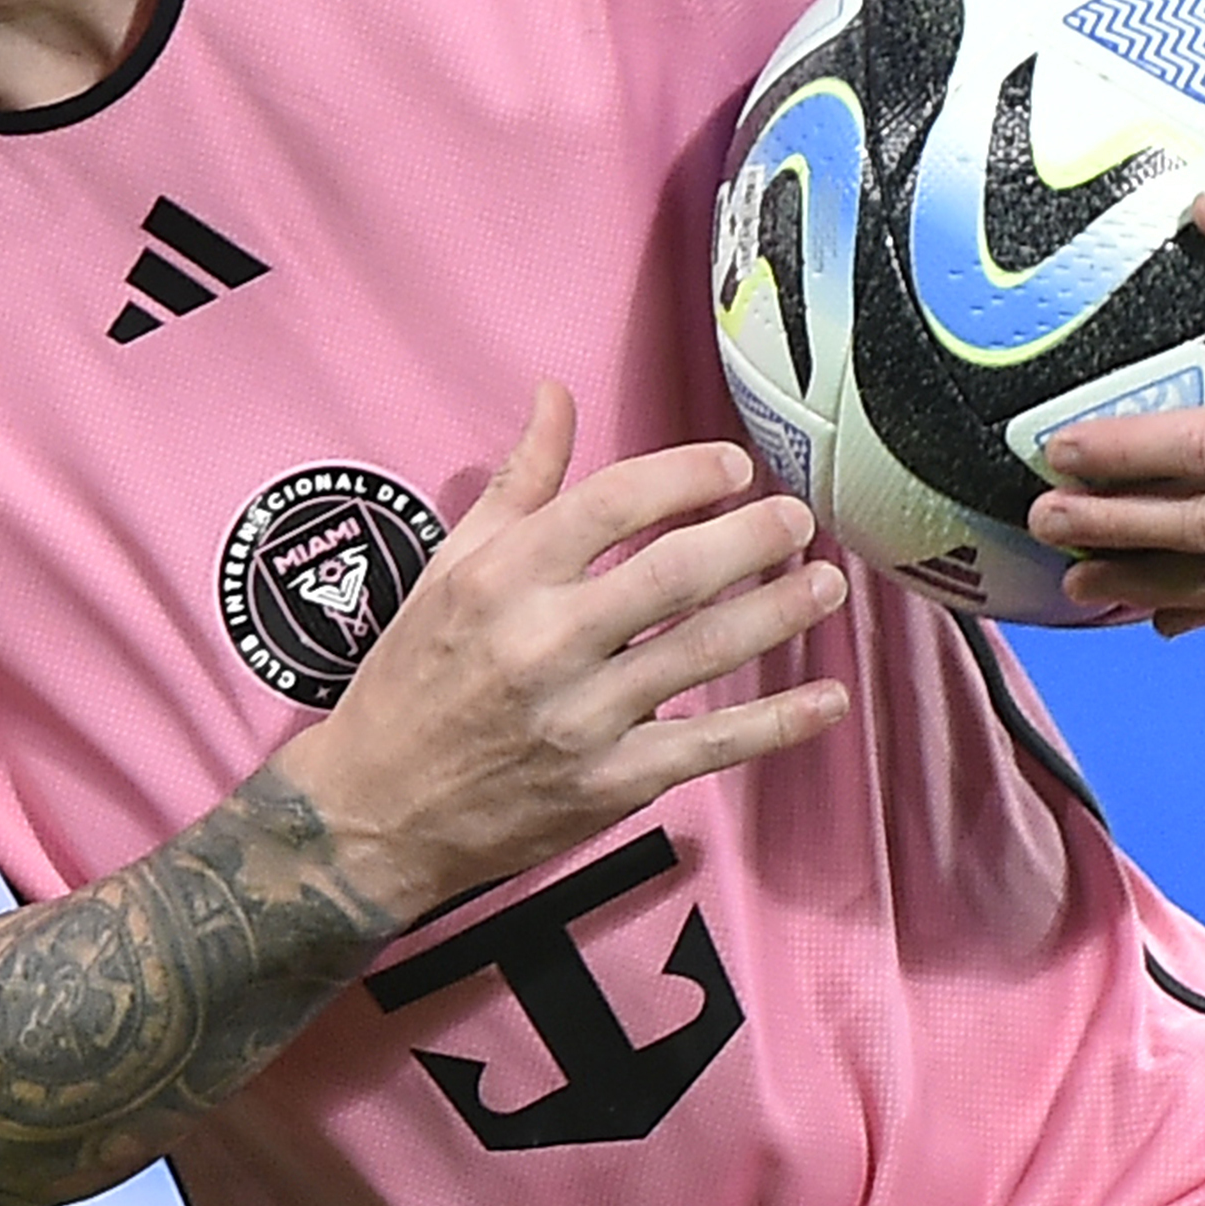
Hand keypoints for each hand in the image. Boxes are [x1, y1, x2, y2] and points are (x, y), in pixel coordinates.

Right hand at [268, 383, 850, 925]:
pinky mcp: (610, 783)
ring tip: (826, 583)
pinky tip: (828, 699)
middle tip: (795, 516)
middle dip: (750, 538)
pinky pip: (711, 744)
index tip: (732, 467)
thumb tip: (557, 398)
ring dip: (778, 614)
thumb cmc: (412, 678)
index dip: (685, 477)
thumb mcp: (449, 567)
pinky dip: (779, 722)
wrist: (377, 807)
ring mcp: (581, 717)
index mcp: (500, 578)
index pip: (611, 504)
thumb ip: (517, 483)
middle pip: (673, 574)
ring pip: (704, 651)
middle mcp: (543, 642)